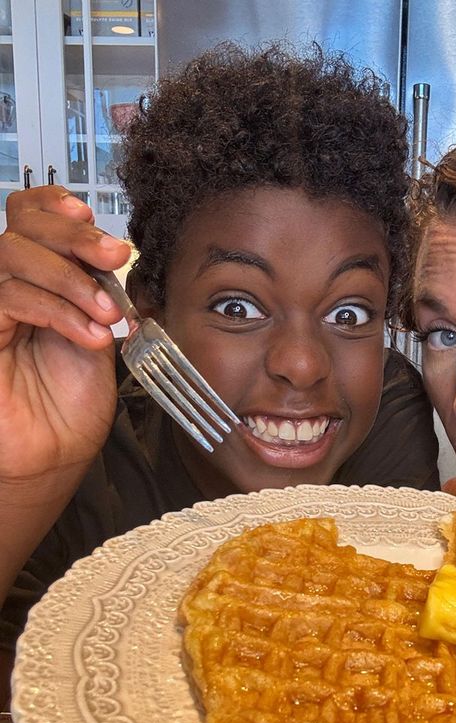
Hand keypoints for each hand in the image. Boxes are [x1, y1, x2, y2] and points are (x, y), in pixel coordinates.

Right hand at [0, 185, 130, 484]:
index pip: (28, 216)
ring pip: (12, 254)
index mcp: (35, 277)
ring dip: (71, 278)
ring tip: (108, 312)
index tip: (93, 218)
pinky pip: (10, 297)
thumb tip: (113, 250)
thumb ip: (98, 290)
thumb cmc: (73, 400)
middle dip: (74, 234)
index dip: (55, 205)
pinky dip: (58, 309)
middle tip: (114, 254)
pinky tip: (91, 335)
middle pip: (20, 227)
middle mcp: (6, 286)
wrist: (57, 454)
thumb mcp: (98, 332)